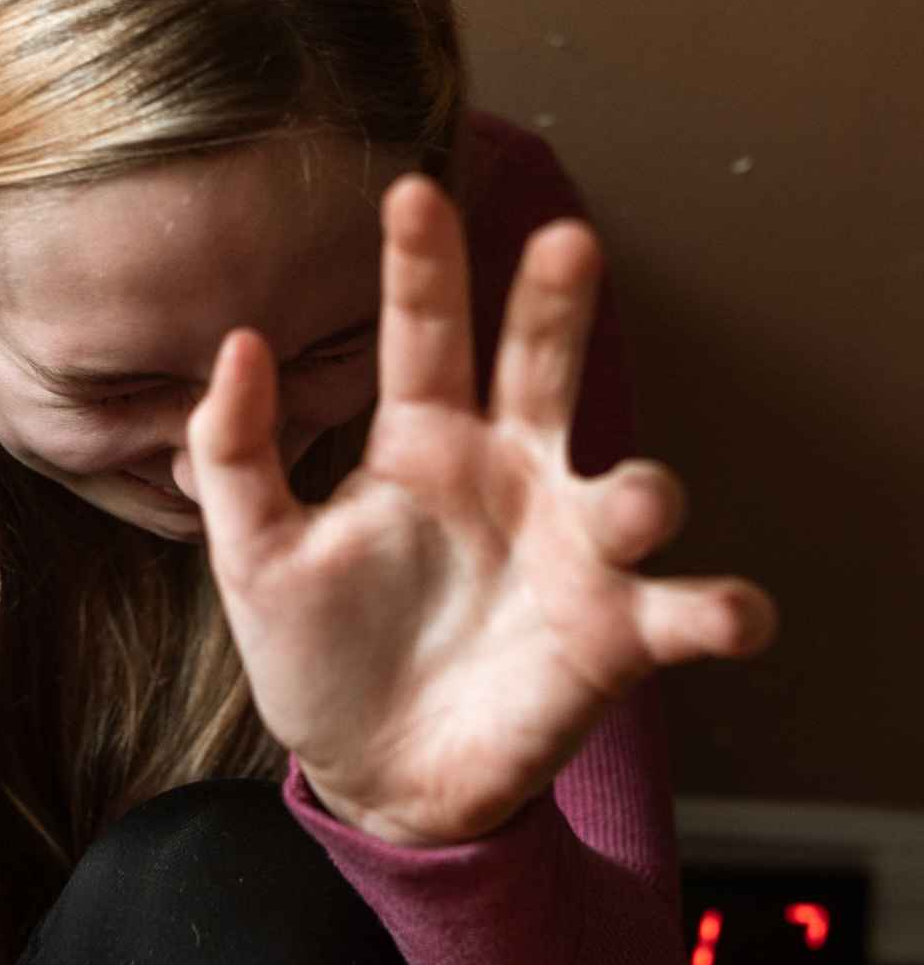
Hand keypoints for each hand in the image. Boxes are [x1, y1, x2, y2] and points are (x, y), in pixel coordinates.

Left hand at [182, 171, 776, 845]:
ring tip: (635, 500)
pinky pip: (686, 610)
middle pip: (541, 368)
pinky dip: (721, 609)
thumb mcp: (252, 553)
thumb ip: (236, 452)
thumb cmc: (312, 650)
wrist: (368, 773)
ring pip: (629, 489)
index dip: (421, 266)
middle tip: (565, 242)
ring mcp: (568, 549)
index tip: (411, 190)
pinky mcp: (614, 636)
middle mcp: (508, 473)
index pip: (423, 334)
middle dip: (555, 306)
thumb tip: (239, 342)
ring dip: (642, 488)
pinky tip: (728, 613)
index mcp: (420, 442)